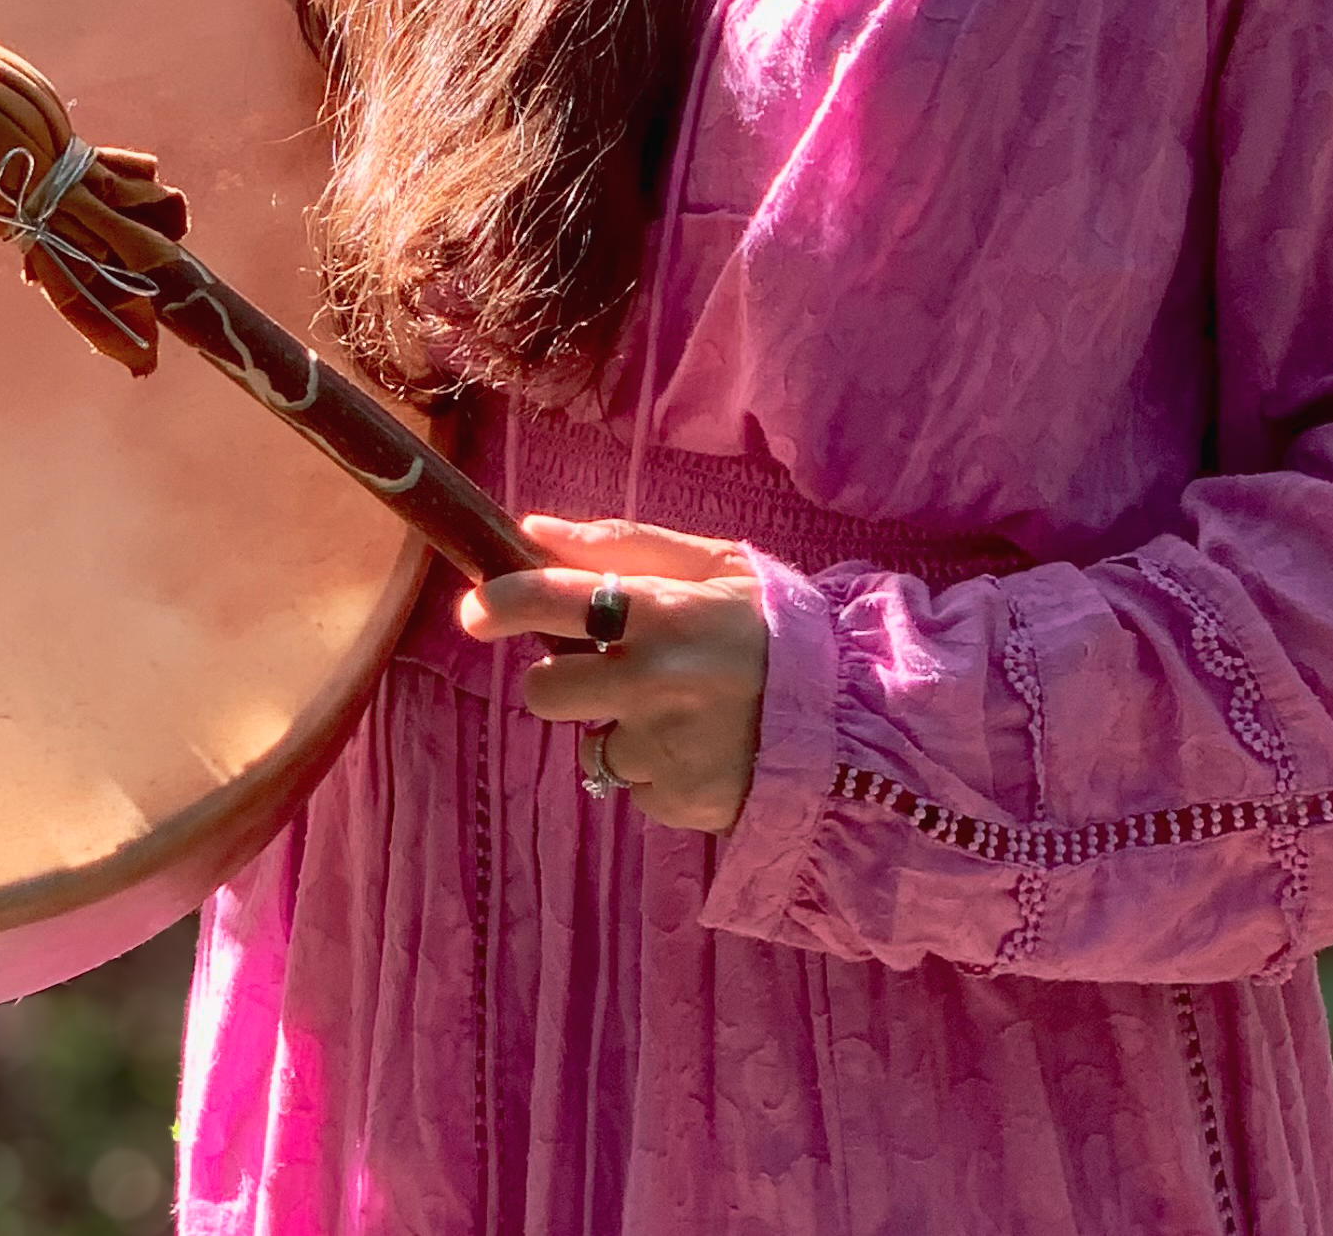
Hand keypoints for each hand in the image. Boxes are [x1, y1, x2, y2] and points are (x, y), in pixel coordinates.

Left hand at [457, 514, 769, 833]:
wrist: (856, 722)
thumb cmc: (776, 628)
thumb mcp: (715, 564)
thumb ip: (622, 544)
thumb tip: (534, 530)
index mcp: (664, 613)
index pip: (554, 600)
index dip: (503, 601)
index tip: (476, 607)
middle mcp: (655, 684)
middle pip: (546, 690)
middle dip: (563, 678)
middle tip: (608, 667)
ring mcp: (664, 750)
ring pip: (592, 741)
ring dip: (619, 726)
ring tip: (681, 711)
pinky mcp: (677, 802)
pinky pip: (633, 784)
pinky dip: (655, 767)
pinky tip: (702, 747)